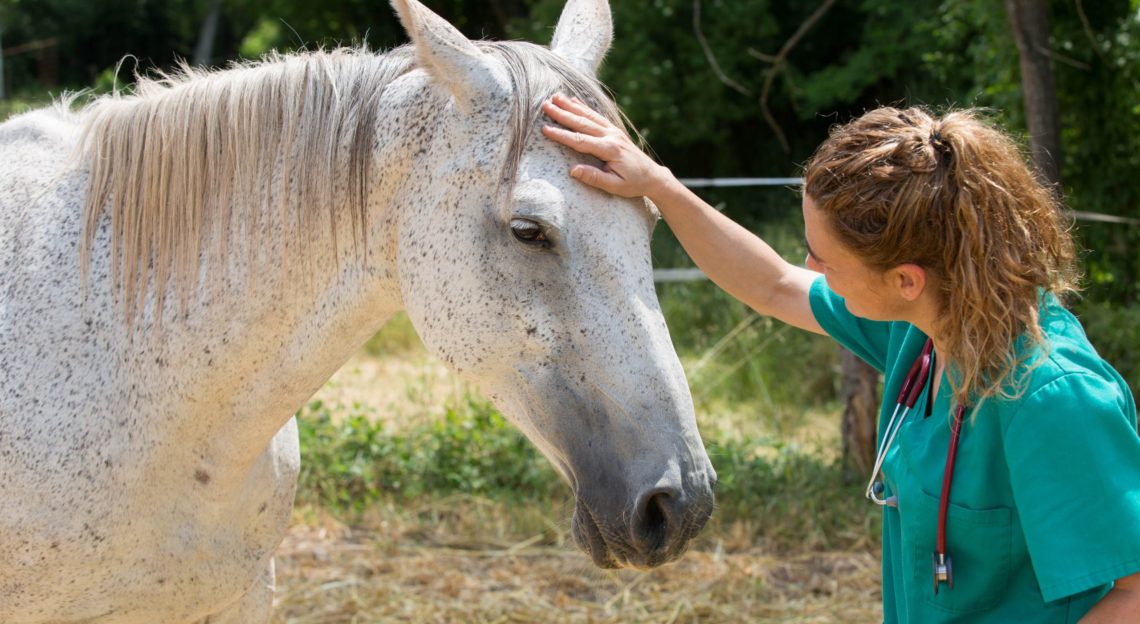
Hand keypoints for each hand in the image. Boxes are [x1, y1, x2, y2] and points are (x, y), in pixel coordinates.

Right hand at [541, 94, 674, 198]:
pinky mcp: (614, 130)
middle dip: (563, 113)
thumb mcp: (614, 186)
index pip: (580, 140)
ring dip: (571, 106)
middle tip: (545, 105)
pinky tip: (573, 100)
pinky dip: (584, 107)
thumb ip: (594, 178)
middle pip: (582, 123)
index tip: (545, 129)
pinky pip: (596, 116)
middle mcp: (611, 136)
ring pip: (589, 116)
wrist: (652, 175)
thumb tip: (573, 170)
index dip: (562, 135)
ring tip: (555, 97)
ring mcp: (613, 131)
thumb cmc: (633, 183)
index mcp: (609, 149)